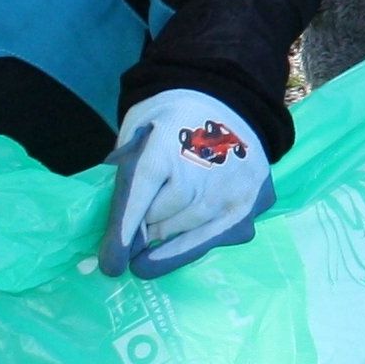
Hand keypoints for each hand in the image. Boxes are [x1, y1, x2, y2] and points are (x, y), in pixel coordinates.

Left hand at [99, 90, 273, 277]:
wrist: (228, 98)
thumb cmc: (172, 119)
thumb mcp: (137, 134)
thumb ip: (126, 176)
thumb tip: (116, 230)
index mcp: (163, 148)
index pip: (136, 201)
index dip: (121, 235)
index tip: (111, 265)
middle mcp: (203, 171)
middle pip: (160, 220)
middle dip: (144, 228)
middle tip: (139, 228)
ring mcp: (232, 188)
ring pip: (187, 231)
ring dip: (168, 235)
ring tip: (160, 229)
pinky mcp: (253, 201)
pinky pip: (217, 235)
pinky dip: (193, 242)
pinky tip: (177, 246)